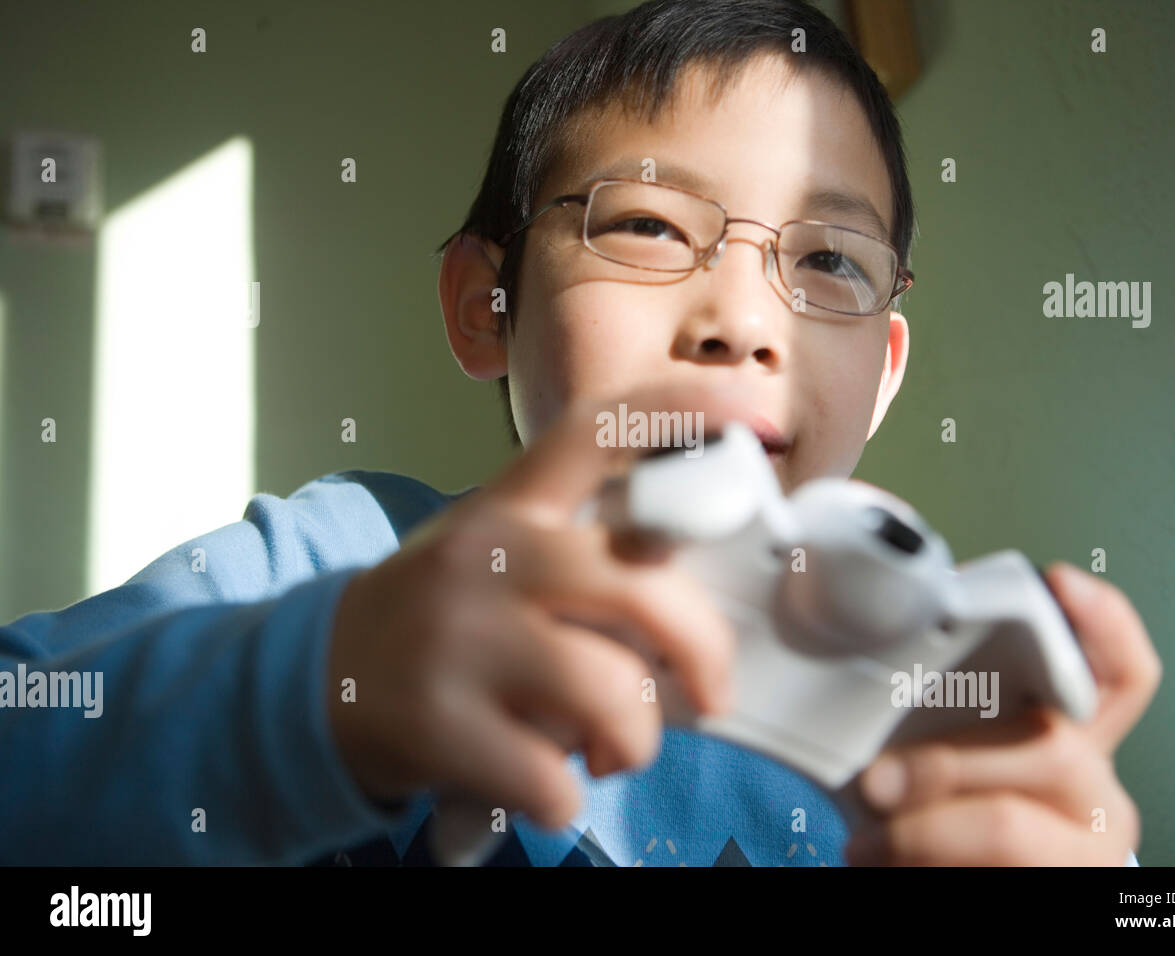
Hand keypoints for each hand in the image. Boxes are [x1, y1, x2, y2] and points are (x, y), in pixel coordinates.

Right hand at [326, 383, 751, 827]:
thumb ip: (582, 555)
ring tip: (610, 750)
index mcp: (511, 506)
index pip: (599, 432)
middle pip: (645, 588)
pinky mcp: (438, 723)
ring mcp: (461, 638)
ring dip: (634, 742)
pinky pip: (556, 777)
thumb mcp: (498, 553)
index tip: (756, 414)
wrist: (316, 677)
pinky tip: (546, 784)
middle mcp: (490, 557)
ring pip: (613, 693)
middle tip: (707, 694)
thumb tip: (700, 607)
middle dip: (704, 653)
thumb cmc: (443, 617)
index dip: (685, 411)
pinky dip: (569, 797)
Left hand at [844, 562, 1161, 864]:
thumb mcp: (958, 744)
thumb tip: (866, 660)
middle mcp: (1095, 788)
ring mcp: (1083, 848)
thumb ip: (945, 699)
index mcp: (1079, 734)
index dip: (1104, 623)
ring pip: (1009, 825)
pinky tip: (886, 862)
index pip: (1122, 670)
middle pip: (1051, 746)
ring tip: (868, 839)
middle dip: (948, 761)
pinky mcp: (1058, 888)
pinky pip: (988, 872)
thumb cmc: (958, 805)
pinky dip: (919, 865)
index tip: (1060, 581)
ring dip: (921, 830)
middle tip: (875, 778)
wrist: (965, 878)